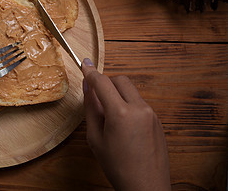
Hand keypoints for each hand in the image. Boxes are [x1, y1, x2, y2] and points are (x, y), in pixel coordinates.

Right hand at [82, 58, 170, 190]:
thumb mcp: (95, 138)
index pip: (102, 82)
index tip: (84, 64)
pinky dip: (129, 105)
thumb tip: (87, 88)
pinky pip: (140, 103)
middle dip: (107, 83)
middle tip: (97, 98)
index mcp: (121, 113)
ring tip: (111, 118)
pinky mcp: (158, 120)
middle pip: (120, 80)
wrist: (146, 186)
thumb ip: (91, 109)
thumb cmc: (118, 166)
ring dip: (119, 95)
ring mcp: (152, 114)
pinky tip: (124, 126)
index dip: (91, 72)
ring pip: (131, 91)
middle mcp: (139, 108)